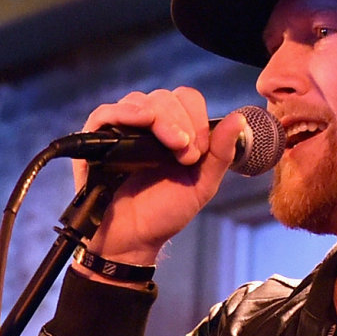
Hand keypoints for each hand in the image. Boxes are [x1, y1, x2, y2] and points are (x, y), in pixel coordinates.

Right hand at [73, 87, 244, 265]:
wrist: (134, 238)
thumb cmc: (164, 213)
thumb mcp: (201, 185)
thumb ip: (221, 154)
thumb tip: (239, 119)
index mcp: (173, 130)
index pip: (186, 99)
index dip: (196, 118)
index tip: (197, 151)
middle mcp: (147, 125)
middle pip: (165, 97)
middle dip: (181, 122)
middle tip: (185, 155)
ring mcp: (121, 130)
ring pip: (140, 101)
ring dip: (161, 118)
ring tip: (169, 148)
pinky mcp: (97, 139)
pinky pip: (108, 112)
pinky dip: (126, 111)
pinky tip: (141, 120)